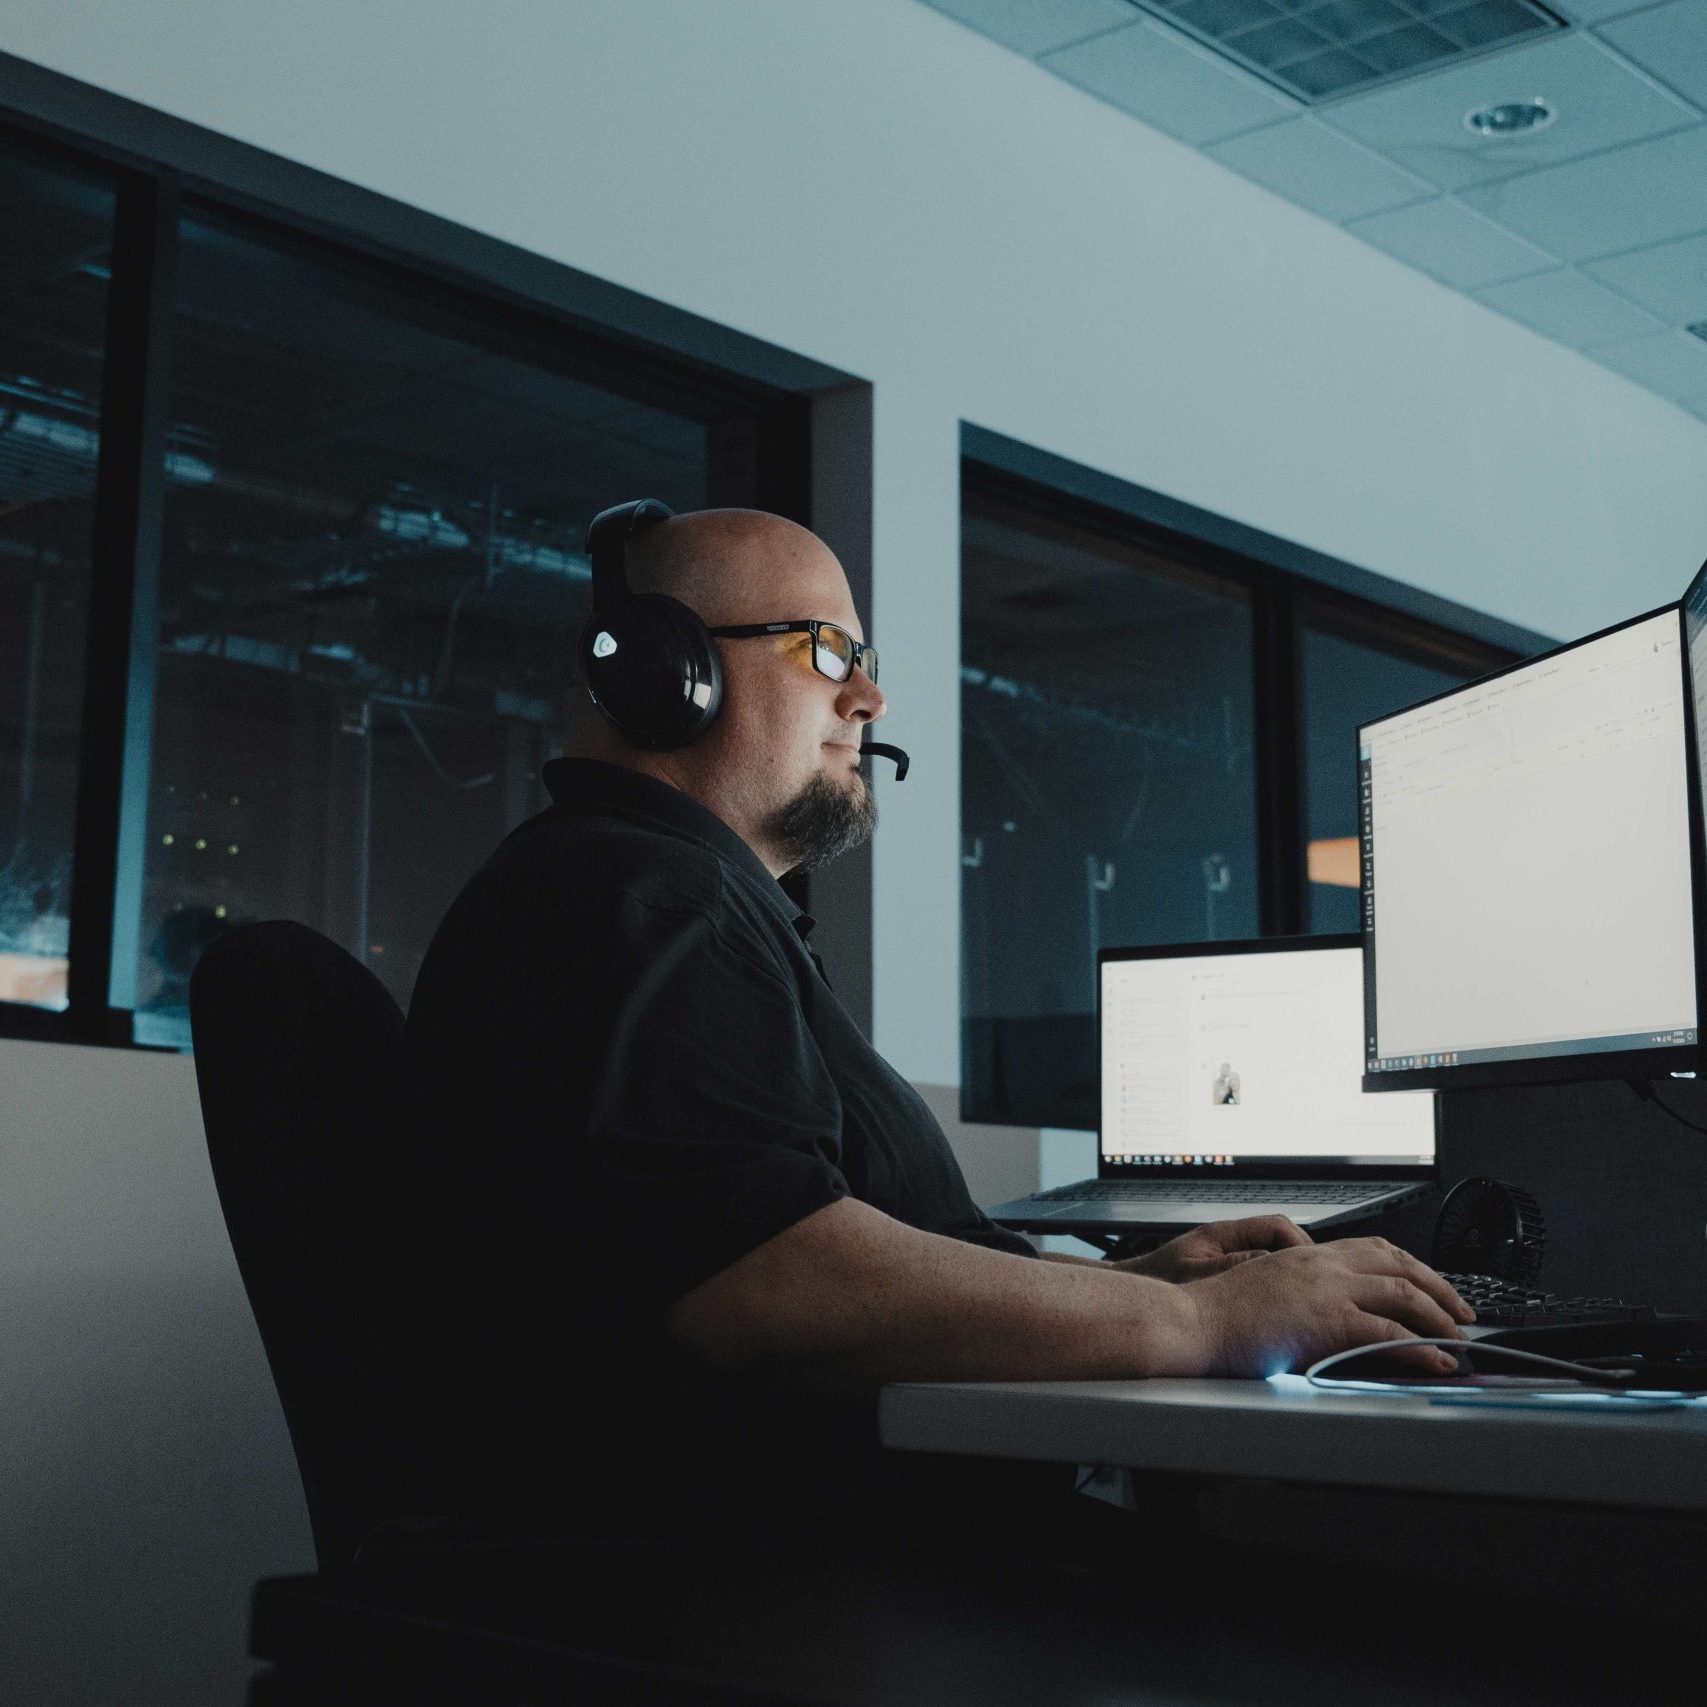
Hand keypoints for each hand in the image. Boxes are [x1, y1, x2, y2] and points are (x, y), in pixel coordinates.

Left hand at [1115, 1215, 1311, 1282]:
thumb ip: (1233, 1266)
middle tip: (1315, 1287)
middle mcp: (1228, 1241)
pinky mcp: (1226, 1275)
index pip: (1277, 1227)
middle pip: (1281, 1240)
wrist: (1135, 1298)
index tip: (1312, 1268)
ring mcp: (1228, 1257)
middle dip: (1301, 1261)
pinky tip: (1279, 1309)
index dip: (1299, 1245)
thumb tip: (1270, 1262)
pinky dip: (1274, 1287)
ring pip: (1273, 1258)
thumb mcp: (1196, 1274)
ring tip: (1302, 1300)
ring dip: (1289, 1275)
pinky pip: (1261, 1274)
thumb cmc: (1157, 1282)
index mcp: (1223, 1234)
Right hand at [1182, 1236, 1474, 1376]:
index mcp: (1305, 1254)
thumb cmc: (1215, 1314)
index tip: (1430, 1285)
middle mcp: (1321, 1263)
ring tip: (1458, 1340)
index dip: (1411, 1266)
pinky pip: (1389, 1332)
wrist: (1190, 1321)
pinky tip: (1438, 1360)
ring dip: (1440, 1318)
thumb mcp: (1263, 1288)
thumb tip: (1323, 1312)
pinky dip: (1422, 1348)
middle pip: (1399, 1264)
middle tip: (1461, 1313)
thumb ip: (1298, 1291)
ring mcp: (1326, 1289)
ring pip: (1403, 1294)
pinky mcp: (1327, 1320)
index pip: (1374, 1248)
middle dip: (1439, 1288)